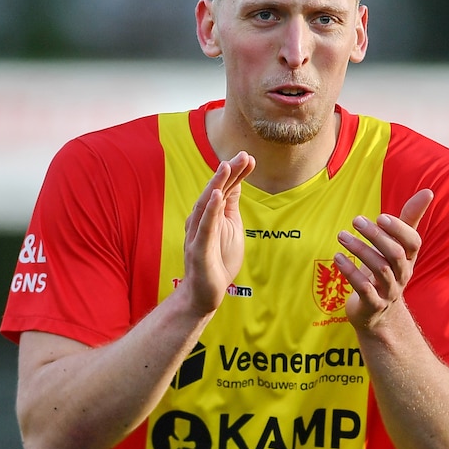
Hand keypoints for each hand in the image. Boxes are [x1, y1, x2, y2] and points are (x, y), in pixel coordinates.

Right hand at [181, 151, 254, 315]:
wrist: (204, 294)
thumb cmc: (217, 260)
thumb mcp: (230, 228)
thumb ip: (230, 206)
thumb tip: (235, 183)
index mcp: (210, 215)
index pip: (224, 190)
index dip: (236, 174)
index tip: (250, 158)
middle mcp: (201, 220)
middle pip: (215, 191)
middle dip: (229, 172)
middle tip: (244, 155)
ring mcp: (198, 234)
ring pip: (206, 205)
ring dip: (217, 184)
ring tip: (227, 166)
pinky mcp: (199, 250)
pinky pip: (205, 227)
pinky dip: (211, 210)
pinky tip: (217, 195)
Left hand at [335, 189, 433, 330]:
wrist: (377, 314)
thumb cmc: (386, 271)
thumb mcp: (398, 245)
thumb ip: (409, 219)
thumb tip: (428, 191)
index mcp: (409, 259)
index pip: (413, 243)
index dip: (399, 229)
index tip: (380, 217)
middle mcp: (402, 275)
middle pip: (395, 254)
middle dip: (376, 236)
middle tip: (356, 220)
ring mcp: (388, 291)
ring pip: (379, 269)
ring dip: (360, 250)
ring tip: (341, 236)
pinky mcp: (372, 304)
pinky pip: (364, 288)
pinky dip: (350, 272)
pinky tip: (338, 257)